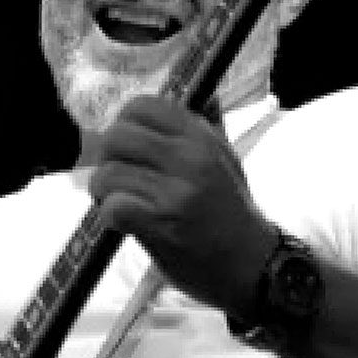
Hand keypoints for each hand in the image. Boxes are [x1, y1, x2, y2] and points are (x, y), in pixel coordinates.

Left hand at [88, 95, 276, 312]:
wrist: (252, 265)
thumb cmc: (232, 211)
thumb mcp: (226, 159)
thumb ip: (207, 126)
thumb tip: (205, 92)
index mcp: (200, 136)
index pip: (141, 106)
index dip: (123, 124)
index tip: (127, 147)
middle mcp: (189, 158)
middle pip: (116, 137)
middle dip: (107, 159)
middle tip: (118, 178)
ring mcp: (175, 192)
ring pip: (108, 174)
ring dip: (105, 193)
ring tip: (122, 203)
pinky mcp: (161, 225)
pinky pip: (114, 206)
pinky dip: (110, 217)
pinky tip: (124, 223)